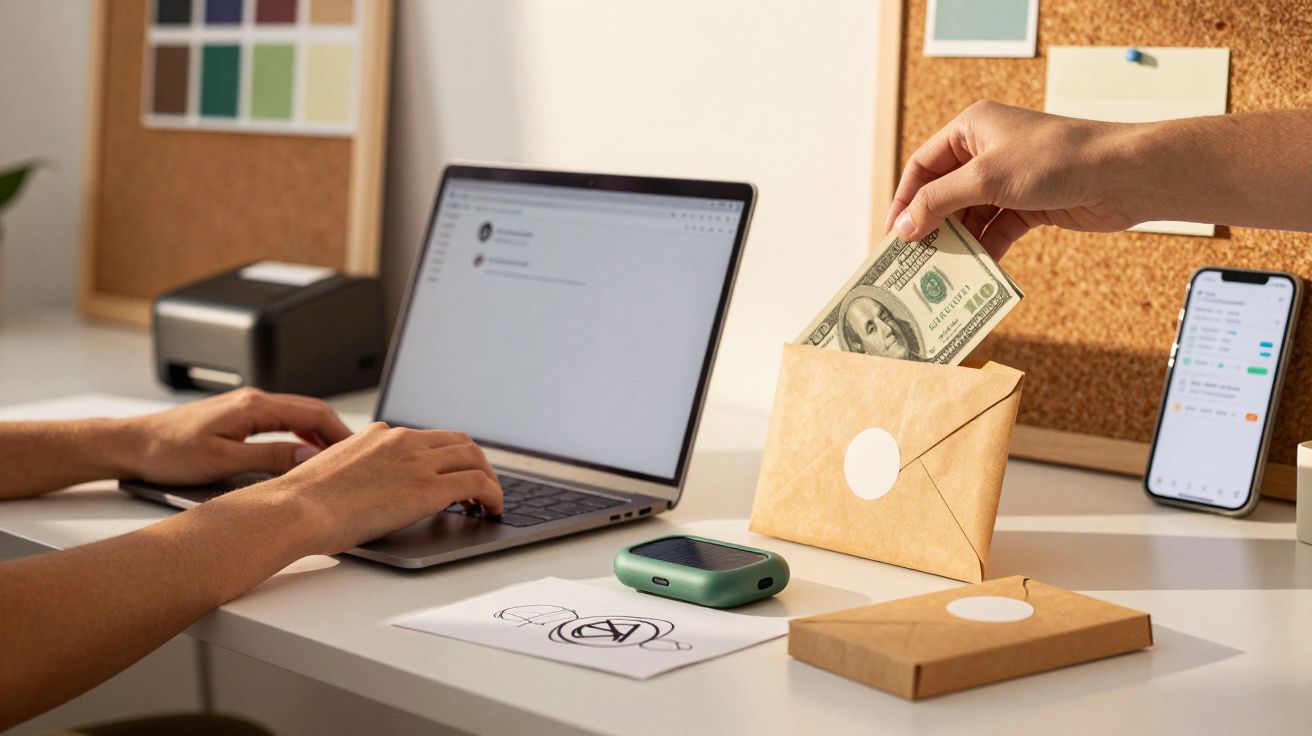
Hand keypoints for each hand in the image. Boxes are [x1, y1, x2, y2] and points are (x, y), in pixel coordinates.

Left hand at [127, 388, 352, 484]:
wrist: (133, 444)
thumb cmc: (169, 453)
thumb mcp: (223, 462)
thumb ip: (269, 459)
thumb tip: (308, 459)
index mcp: (254, 406)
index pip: (314, 414)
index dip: (340, 434)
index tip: (358, 453)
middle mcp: (253, 400)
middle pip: (311, 411)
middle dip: (336, 433)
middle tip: (356, 458)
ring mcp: (246, 406)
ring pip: (297, 416)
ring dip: (319, 434)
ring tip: (335, 458)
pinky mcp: (238, 416)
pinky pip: (281, 421)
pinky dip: (300, 435)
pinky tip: (303, 453)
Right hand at [255, 423, 503, 553]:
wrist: (296, 509)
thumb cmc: (304, 502)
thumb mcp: (334, 471)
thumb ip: (358, 470)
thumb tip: (365, 491)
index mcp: (380, 435)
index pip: (428, 437)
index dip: (449, 455)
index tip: (454, 472)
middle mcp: (403, 441)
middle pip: (460, 442)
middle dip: (475, 463)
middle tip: (480, 487)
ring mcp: (418, 462)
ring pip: (475, 458)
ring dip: (489, 479)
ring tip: (489, 501)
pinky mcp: (429, 488)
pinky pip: (479, 484)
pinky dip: (494, 495)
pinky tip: (491, 510)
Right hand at [884, 100, 1139, 258]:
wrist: (1124, 174)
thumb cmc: (1056, 159)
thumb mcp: (987, 177)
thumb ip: (939, 201)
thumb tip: (903, 227)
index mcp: (971, 128)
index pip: (923, 166)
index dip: (904, 200)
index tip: (892, 236)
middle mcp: (987, 150)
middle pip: (944, 192)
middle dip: (930, 225)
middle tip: (912, 260)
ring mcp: (1009, 178)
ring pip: (969, 214)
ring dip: (957, 241)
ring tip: (941, 271)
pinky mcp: (1030, 203)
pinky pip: (996, 228)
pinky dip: (985, 247)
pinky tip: (976, 270)